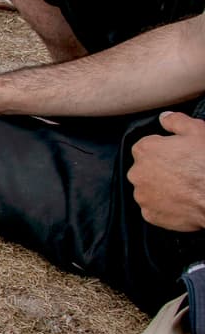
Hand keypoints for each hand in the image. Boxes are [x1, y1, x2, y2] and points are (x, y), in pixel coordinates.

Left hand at [128, 112, 204, 231]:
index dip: (164, 150)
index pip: (146, 147)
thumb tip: (163, 117)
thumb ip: (176, 121)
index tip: (179, 155)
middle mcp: (136, 173)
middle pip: (145, 169)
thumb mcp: (197, 131)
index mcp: (144, 150)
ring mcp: (142, 196)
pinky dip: (165, 206)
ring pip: (149, 189)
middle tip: (184, 173)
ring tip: (184, 188)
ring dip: (161, 188)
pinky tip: (181, 202)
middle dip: (160, 170)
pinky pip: (154, 208)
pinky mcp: (150, 215)